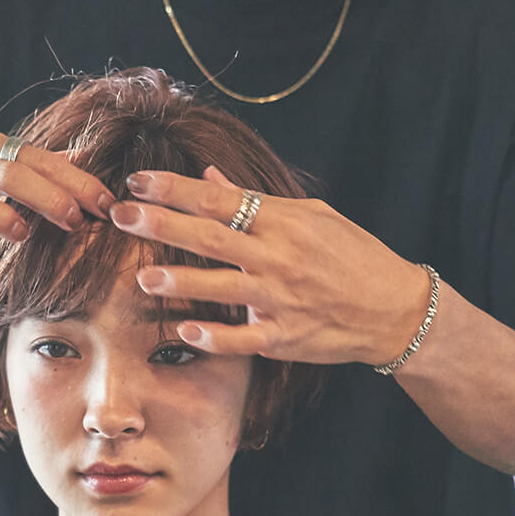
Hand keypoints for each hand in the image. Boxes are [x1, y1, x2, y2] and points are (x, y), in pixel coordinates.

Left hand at [107, 165, 431, 365]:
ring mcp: (280, 300)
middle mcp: (278, 259)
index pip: (219, 199)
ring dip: (179, 281)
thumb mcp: (312, 215)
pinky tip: (184, 332)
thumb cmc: (351, 255)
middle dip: (160, 225)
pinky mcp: (284, 338)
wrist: (395, 309)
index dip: (175, 188)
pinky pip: (241, 339)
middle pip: (209, 238)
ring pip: (220, 288)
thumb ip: (256, 199)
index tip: (137, 180)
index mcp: (282, 223)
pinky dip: (213, 337)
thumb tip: (210, 176)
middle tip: (119, 215)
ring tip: (142, 278)